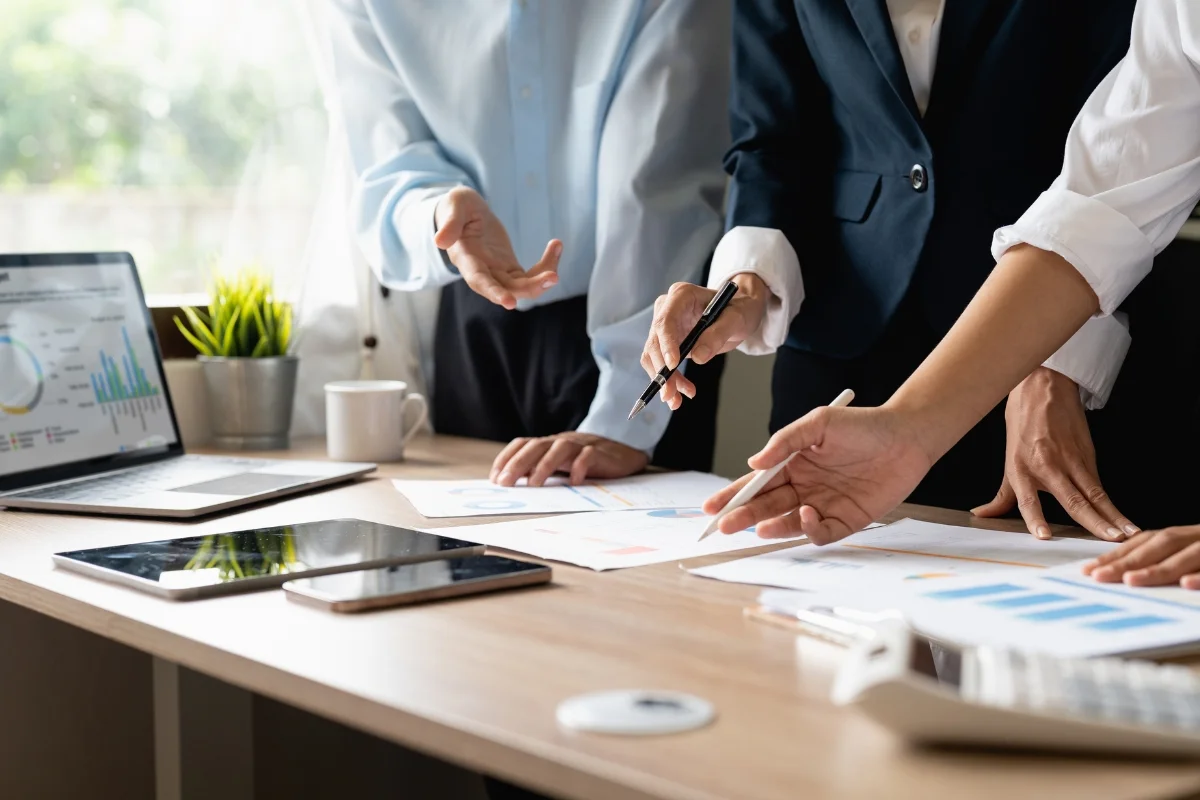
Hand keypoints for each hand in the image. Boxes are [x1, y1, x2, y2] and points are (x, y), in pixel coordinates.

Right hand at [434, 186, 560, 309]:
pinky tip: (556, 245)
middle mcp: (482, 271)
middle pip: (506, 289)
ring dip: (542, 279)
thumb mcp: (453, 205)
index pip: (479, 279)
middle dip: (530, 288)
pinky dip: (546, 265)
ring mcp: (497, 272)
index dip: (493, 291)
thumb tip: (439, 241)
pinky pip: (530, 275)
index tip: (510, 302)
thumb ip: (450, 222)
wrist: (463, 213)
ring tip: (557, 253)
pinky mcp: (509, 268)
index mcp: (465, 258)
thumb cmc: (457, 207)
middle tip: (553, 277)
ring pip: (521, 286)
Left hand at [490, 432, 649, 486]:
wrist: (623, 454)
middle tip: (505, 483)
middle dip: (517, 464)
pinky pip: (588, 456)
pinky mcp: (601, 453)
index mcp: (550, 444)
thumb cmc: (586, 463)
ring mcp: (582, 445)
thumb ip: (539, 469)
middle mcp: (562, 441)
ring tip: (534, 485)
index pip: (523, 444)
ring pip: (560, 448)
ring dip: (544, 466)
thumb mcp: (560, 465)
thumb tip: (510, 483)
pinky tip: (573, 482)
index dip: (506, 458)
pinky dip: (579, 467)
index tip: (494, 478)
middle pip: (537, 446)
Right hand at [641, 274, 769, 409]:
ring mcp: (666, 327)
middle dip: (661, 370)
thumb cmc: (739, 308)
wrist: (739, 312)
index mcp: (681, 296)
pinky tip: (680, 393)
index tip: (673, 365)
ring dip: (663, 380)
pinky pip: (661, 364)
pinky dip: (669, 381)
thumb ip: (718, 334)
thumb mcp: (736, 318)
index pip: (665, 321)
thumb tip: (698, 357)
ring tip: (677, 399)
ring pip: (654, 357)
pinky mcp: (668, 343)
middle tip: (670, 393)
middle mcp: (667, 309)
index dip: (666, 344)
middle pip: (655, 342)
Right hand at [701, 406, 934, 543]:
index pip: (756, 483)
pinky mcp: (847, 520)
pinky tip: (805, 516)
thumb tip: (753, 463)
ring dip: (772, 527)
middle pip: (766, 506)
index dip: (732, 496)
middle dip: (744, 516)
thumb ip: (784, 441)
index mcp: (792, 464)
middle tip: (725, 525)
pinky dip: (808, 530)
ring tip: (759, 527)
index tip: (711, 507)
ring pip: (788, 523)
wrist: (907, 437)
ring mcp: (824, 505)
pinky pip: (821, 532)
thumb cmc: (862, 425)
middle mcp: (804, 487)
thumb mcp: (818, 423)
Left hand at [971, 367, 1136, 542]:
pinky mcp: (1087, 454)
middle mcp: (1047, 467)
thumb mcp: (1008, 460)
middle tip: (1108, 541)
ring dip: (1112, 516)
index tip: (1044, 536)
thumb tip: (982, 514)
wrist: (1043, 388)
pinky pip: (1099, 484)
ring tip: (1125, 535)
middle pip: (1072, 500)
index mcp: (1021, 470)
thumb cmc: (1023, 423)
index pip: (1027, 499)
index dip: (1035, 518)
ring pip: (1094, 493)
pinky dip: (1112, 504)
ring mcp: (1070, 461)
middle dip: (1093, 522)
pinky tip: (1123, 520)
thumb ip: (1002, 495)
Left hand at [1082, 527, 1199, 588]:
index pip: (1146, 542)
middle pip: (1161, 545)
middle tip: (1099, 576)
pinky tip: (1186, 584)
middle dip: (1127, 561)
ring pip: (1187, 554)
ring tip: (1129, 580)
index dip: (1118, 554)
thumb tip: (1128, 577)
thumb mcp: (1189, 556)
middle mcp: (1197, 537)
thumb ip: (1168, 562)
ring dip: (1157, 568)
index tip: (1089, 570)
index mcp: (1185, 536)